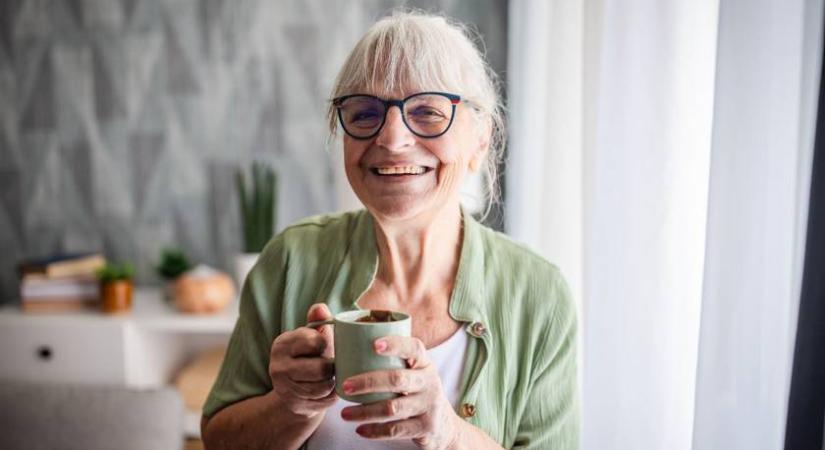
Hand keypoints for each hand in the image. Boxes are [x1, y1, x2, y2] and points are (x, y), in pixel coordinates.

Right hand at [268, 303, 336, 417]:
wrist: (293, 390)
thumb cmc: (308, 356)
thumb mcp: (310, 336)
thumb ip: (317, 321)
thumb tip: (320, 308)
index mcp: (282, 344)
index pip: (314, 342)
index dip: (325, 344)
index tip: (323, 346)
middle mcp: (278, 366)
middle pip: (321, 368)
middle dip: (332, 366)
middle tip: (331, 363)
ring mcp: (285, 388)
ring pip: (324, 386)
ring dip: (333, 381)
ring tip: (330, 376)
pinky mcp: (295, 404)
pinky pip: (324, 400)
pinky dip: (331, 394)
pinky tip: (328, 388)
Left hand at [339, 336, 460, 449]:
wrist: (444, 424)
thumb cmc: (418, 392)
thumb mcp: (415, 374)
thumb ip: (394, 364)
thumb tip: (349, 353)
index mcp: (424, 363)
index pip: (413, 348)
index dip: (395, 344)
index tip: (373, 344)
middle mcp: (430, 382)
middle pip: (397, 379)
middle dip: (368, 382)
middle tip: (345, 385)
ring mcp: (429, 405)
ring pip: (392, 408)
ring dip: (365, 411)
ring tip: (345, 414)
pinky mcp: (426, 427)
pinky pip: (396, 430)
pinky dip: (375, 431)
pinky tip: (360, 429)